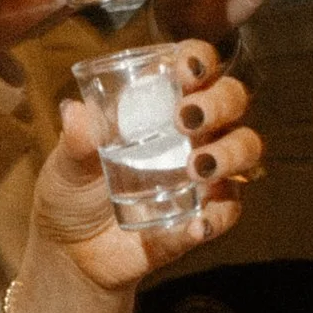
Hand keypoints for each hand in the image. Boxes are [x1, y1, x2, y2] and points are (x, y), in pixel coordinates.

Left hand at [27, 46, 260, 295]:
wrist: (73, 253)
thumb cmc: (73, 193)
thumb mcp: (66, 165)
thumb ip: (76, 141)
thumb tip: (76, 111)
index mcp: (160, 104)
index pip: (195, 67)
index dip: (200, 59)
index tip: (187, 70)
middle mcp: (193, 132)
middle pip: (232, 100)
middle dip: (219, 103)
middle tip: (187, 120)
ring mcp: (205, 173)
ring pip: (246, 149)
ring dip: (230, 153)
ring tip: (197, 169)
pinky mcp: (205, 215)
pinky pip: (228, 210)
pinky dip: (218, 216)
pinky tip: (197, 225)